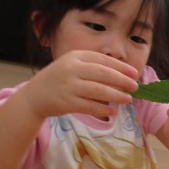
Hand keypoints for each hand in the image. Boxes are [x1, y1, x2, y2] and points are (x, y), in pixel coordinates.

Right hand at [22, 50, 138, 119]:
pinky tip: (112, 111)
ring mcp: (68, 86)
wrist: (34, 96)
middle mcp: (72, 69)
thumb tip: (120, 75)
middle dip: (122, 80)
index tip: (133, 73)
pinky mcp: (66, 102)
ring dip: (116, 95)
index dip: (120, 66)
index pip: (102, 59)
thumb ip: (91, 67)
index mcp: (75, 57)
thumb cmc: (58, 80)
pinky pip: (89, 106)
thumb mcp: (71, 66)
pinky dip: (103, 108)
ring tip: (128, 99)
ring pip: (98, 90)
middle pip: (103, 73)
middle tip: (135, 86)